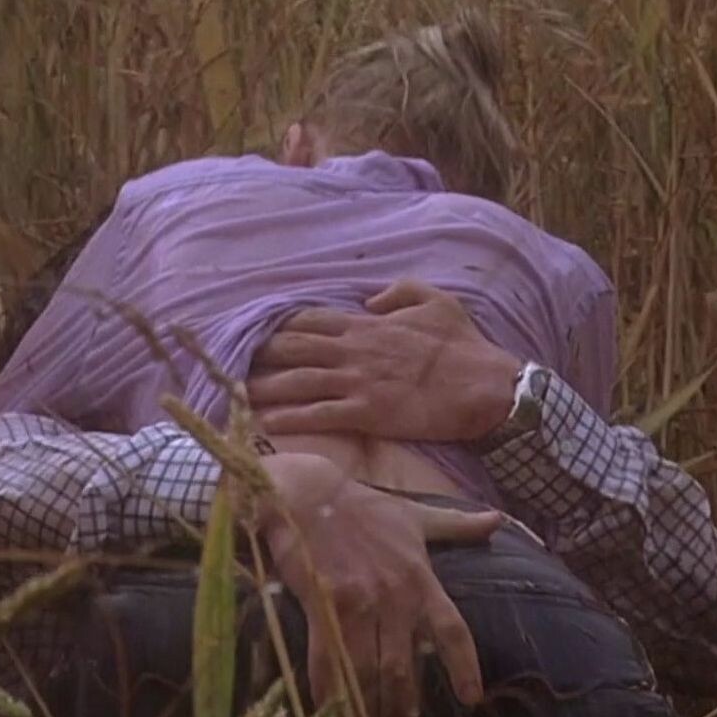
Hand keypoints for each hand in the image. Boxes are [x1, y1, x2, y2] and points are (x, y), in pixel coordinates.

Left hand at [249, 280, 523, 441]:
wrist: (486, 387)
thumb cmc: (465, 346)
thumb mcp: (436, 302)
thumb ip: (399, 292)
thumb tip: (368, 299)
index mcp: (368, 325)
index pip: (312, 320)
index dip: (280, 325)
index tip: (256, 331)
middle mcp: (355, 351)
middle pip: (294, 348)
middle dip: (260, 354)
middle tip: (229, 361)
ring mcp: (358, 382)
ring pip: (299, 382)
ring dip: (265, 388)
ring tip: (235, 394)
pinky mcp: (367, 413)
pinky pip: (319, 415)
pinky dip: (291, 419)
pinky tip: (267, 424)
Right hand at [257, 452, 500, 716]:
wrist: (306, 493)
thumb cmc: (362, 506)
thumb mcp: (415, 515)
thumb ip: (456, 525)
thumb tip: (498, 519)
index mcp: (420, 578)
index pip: (452, 630)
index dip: (463, 667)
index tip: (471, 700)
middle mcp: (394, 596)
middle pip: (405, 667)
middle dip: (404, 708)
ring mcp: (358, 604)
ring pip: (370, 671)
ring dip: (372, 710)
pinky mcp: (322, 607)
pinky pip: (328, 660)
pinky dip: (330, 692)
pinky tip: (330, 715)